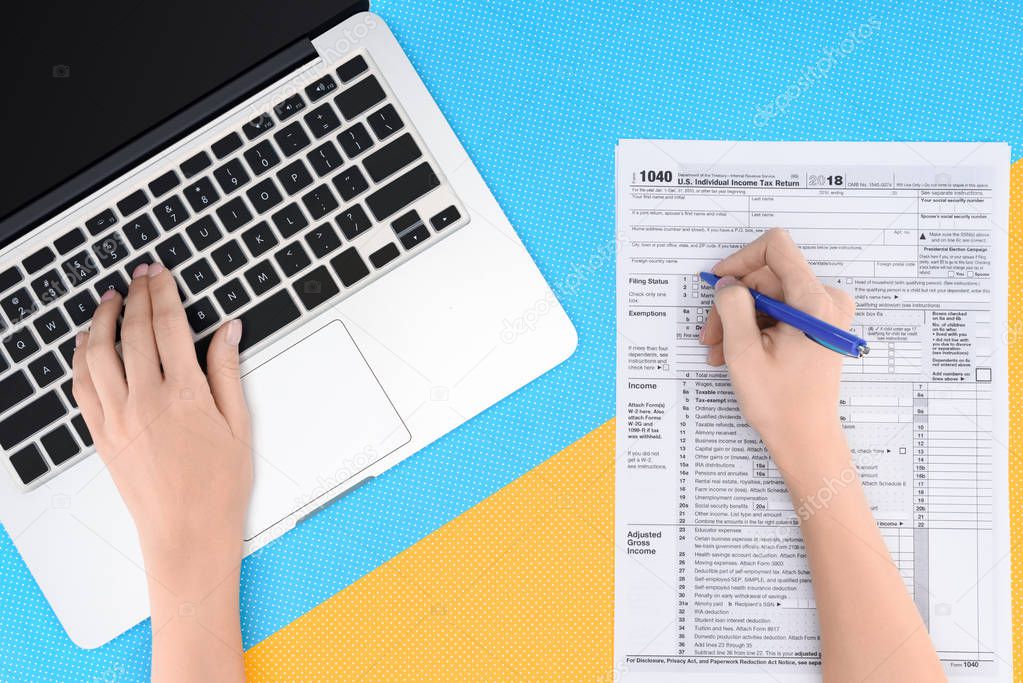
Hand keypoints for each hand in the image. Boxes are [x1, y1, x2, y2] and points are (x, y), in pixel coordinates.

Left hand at [72, 262, 251, 557]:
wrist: (188, 533)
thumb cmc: (219, 486)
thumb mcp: (239, 424)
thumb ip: (228, 371)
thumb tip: (229, 331)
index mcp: (185, 395)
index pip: (169, 327)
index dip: (164, 293)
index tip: (161, 274)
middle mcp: (145, 401)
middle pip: (135, 332)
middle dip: (137, 296)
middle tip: (140, 274)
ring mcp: (117, 417)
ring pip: (98, 353)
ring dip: (103, 319)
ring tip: (111, 299)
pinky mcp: (101, 435)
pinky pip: (80, 385)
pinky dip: (80, 356)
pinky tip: (86, 342)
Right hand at [699, 229, 855, 479]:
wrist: (805, 438)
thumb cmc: (779, 402)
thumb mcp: (743, 351)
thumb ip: (731, 306)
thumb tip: (727, 283)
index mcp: (815, 302)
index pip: (776, 247)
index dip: (741, 259)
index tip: (718, 283)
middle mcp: (827, 300)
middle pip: (768, 277)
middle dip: (734, 303)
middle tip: (710, 335)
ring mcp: (825, 313)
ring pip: (769, 296)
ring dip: (739, 319)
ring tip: (719, 351)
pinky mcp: (819, 325)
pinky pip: (779, 310)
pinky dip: (754, 327)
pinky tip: (735, 351)